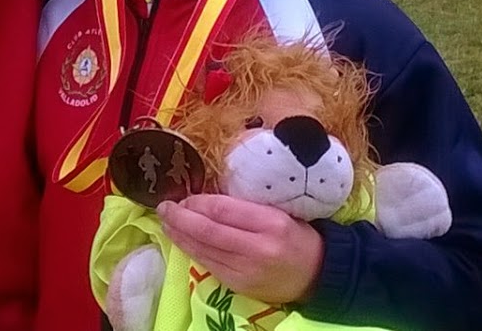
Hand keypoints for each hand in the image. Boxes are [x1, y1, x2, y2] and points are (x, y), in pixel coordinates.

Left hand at [157, 194, 324, 305]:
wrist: (317, 276)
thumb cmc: (298, 237)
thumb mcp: (279, 212)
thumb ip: (245, 206)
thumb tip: (206, 198)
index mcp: (271, 223)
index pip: (223, 210)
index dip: (197, 202)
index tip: (184, 196)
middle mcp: (257, 248)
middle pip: (208, 231)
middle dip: (180, 218)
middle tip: (164, 207)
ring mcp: (246, 271)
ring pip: (203, 250)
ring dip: (180, 235)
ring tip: (166, 222)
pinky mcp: (238, 286)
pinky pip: (208, 265)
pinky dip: (192, 251)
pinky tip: (181, 240)